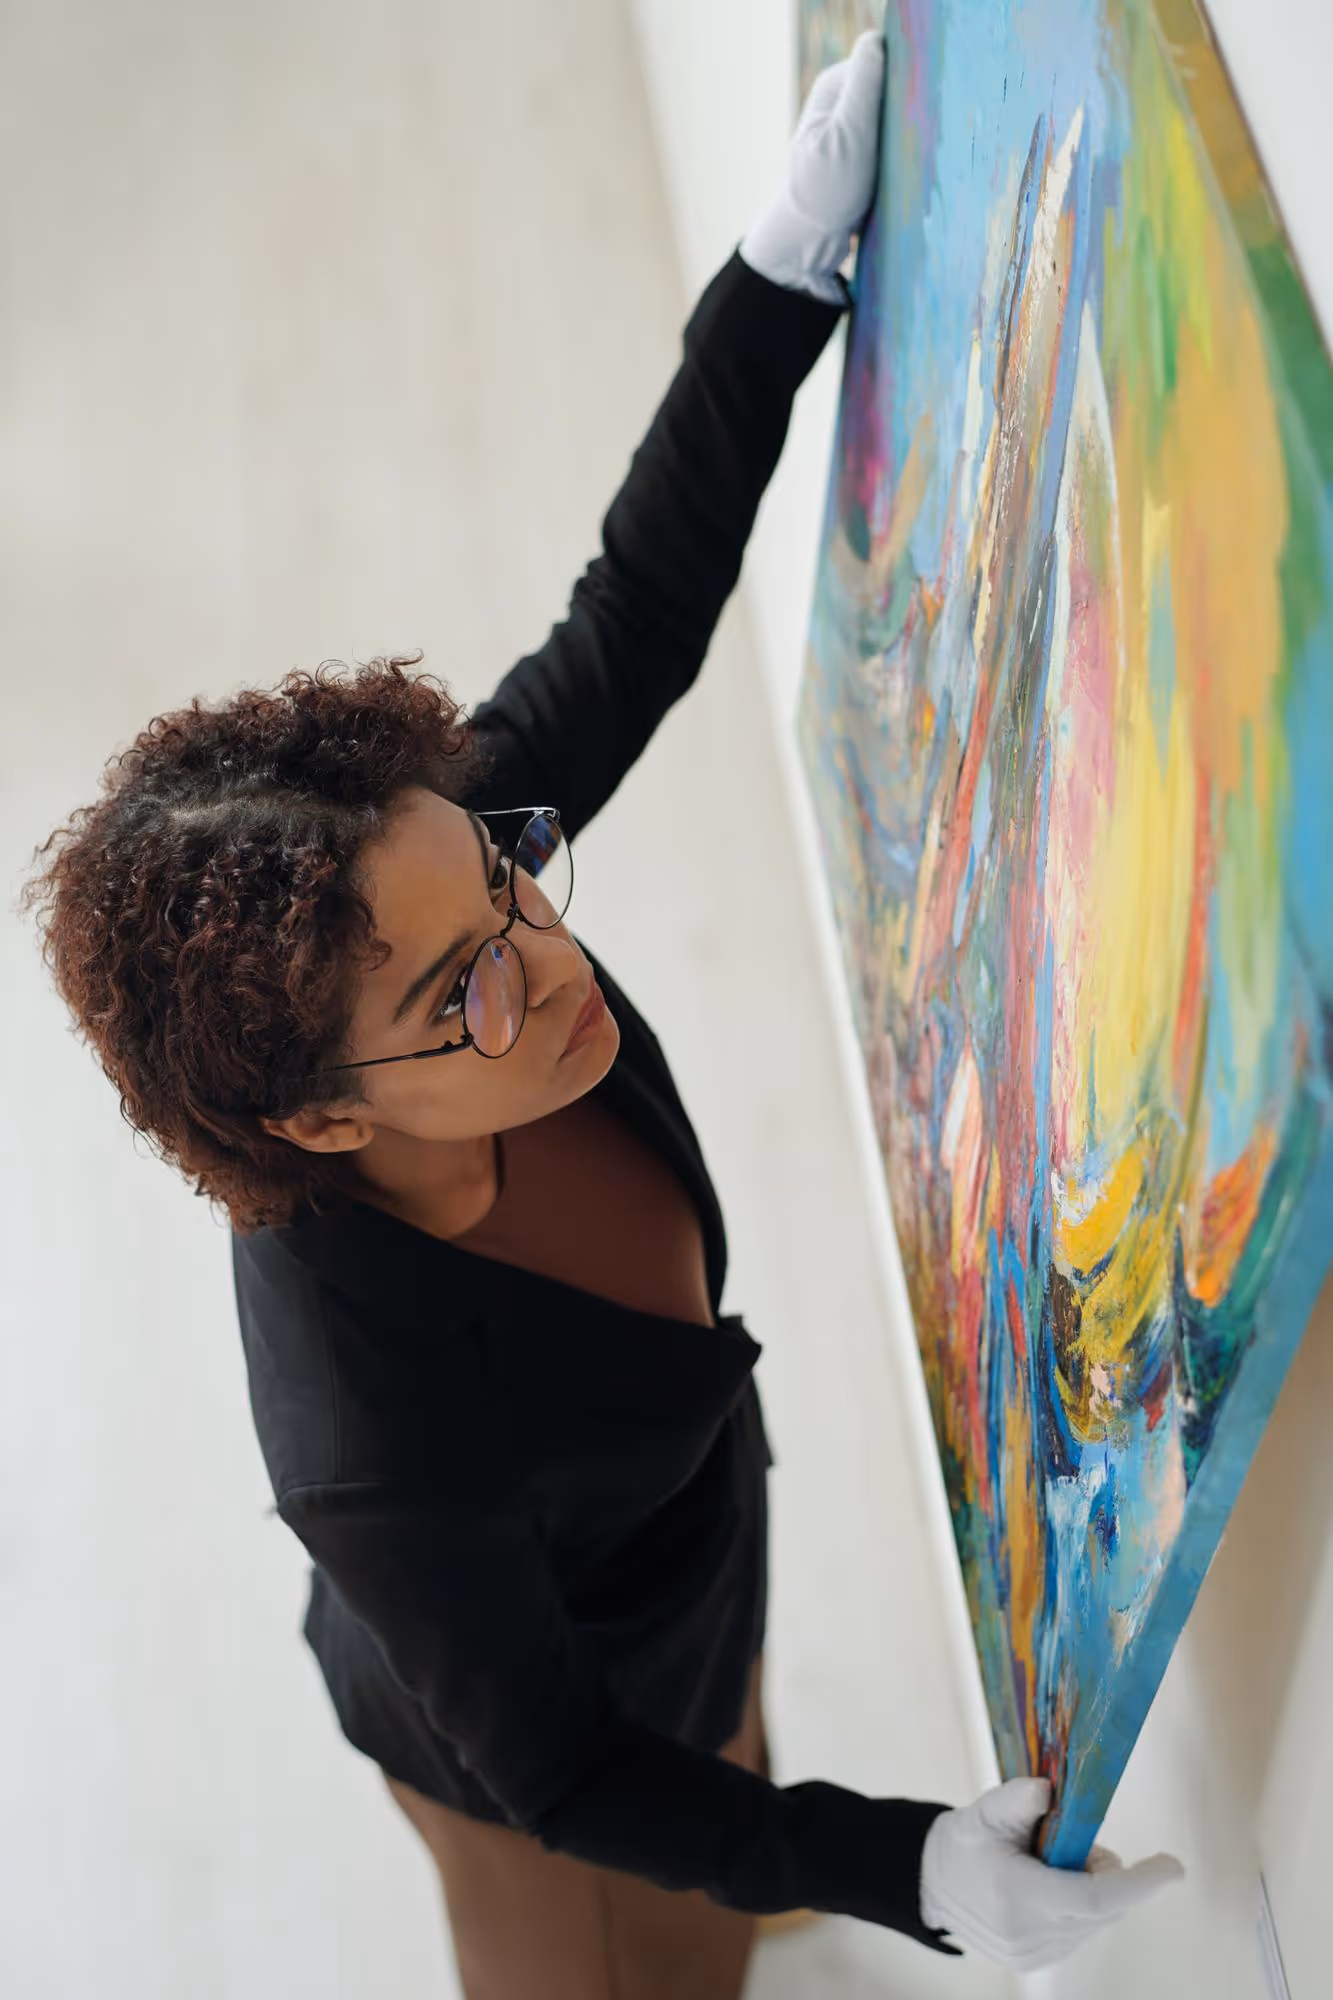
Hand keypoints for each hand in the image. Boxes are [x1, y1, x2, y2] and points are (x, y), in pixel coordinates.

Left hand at [739, 30, 885, 304]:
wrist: (810, 244)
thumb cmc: (826, 191)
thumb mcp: (849, 134)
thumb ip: (864, 85)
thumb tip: (876, 40)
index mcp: (833, 86)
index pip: (882, 61)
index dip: (901, 82)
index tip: (905, 114)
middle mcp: (839, 102)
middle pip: (889, 89)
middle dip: (902, 110)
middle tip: (903, 144)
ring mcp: (849, 129)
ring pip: (893, 117)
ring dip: (902, 137)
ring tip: (900, 162)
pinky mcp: (860, 155)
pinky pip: (890, 142)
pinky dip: (897, 154)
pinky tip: (899, 172)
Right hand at [919, 1777, 1185, 1972]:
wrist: (932, 1885)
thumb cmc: (964, 1842)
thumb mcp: (984, 1811)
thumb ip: (1017, 1799)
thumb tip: (1050, 1788)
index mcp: (1017, 1898)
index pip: (1094, 1898)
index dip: (1140, 1883)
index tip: (1174, 1867)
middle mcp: (1030, 1937)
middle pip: (1103, 1907)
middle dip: (1107, 1871)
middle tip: (1074, 1841)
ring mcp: (1035, 1956)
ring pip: (1097, 1920)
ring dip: (1093, 1887)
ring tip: (1051, 1860)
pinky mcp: (1037, 1962)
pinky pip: (1083, 1930)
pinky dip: (1081, 1904)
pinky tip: (1049, 1883)